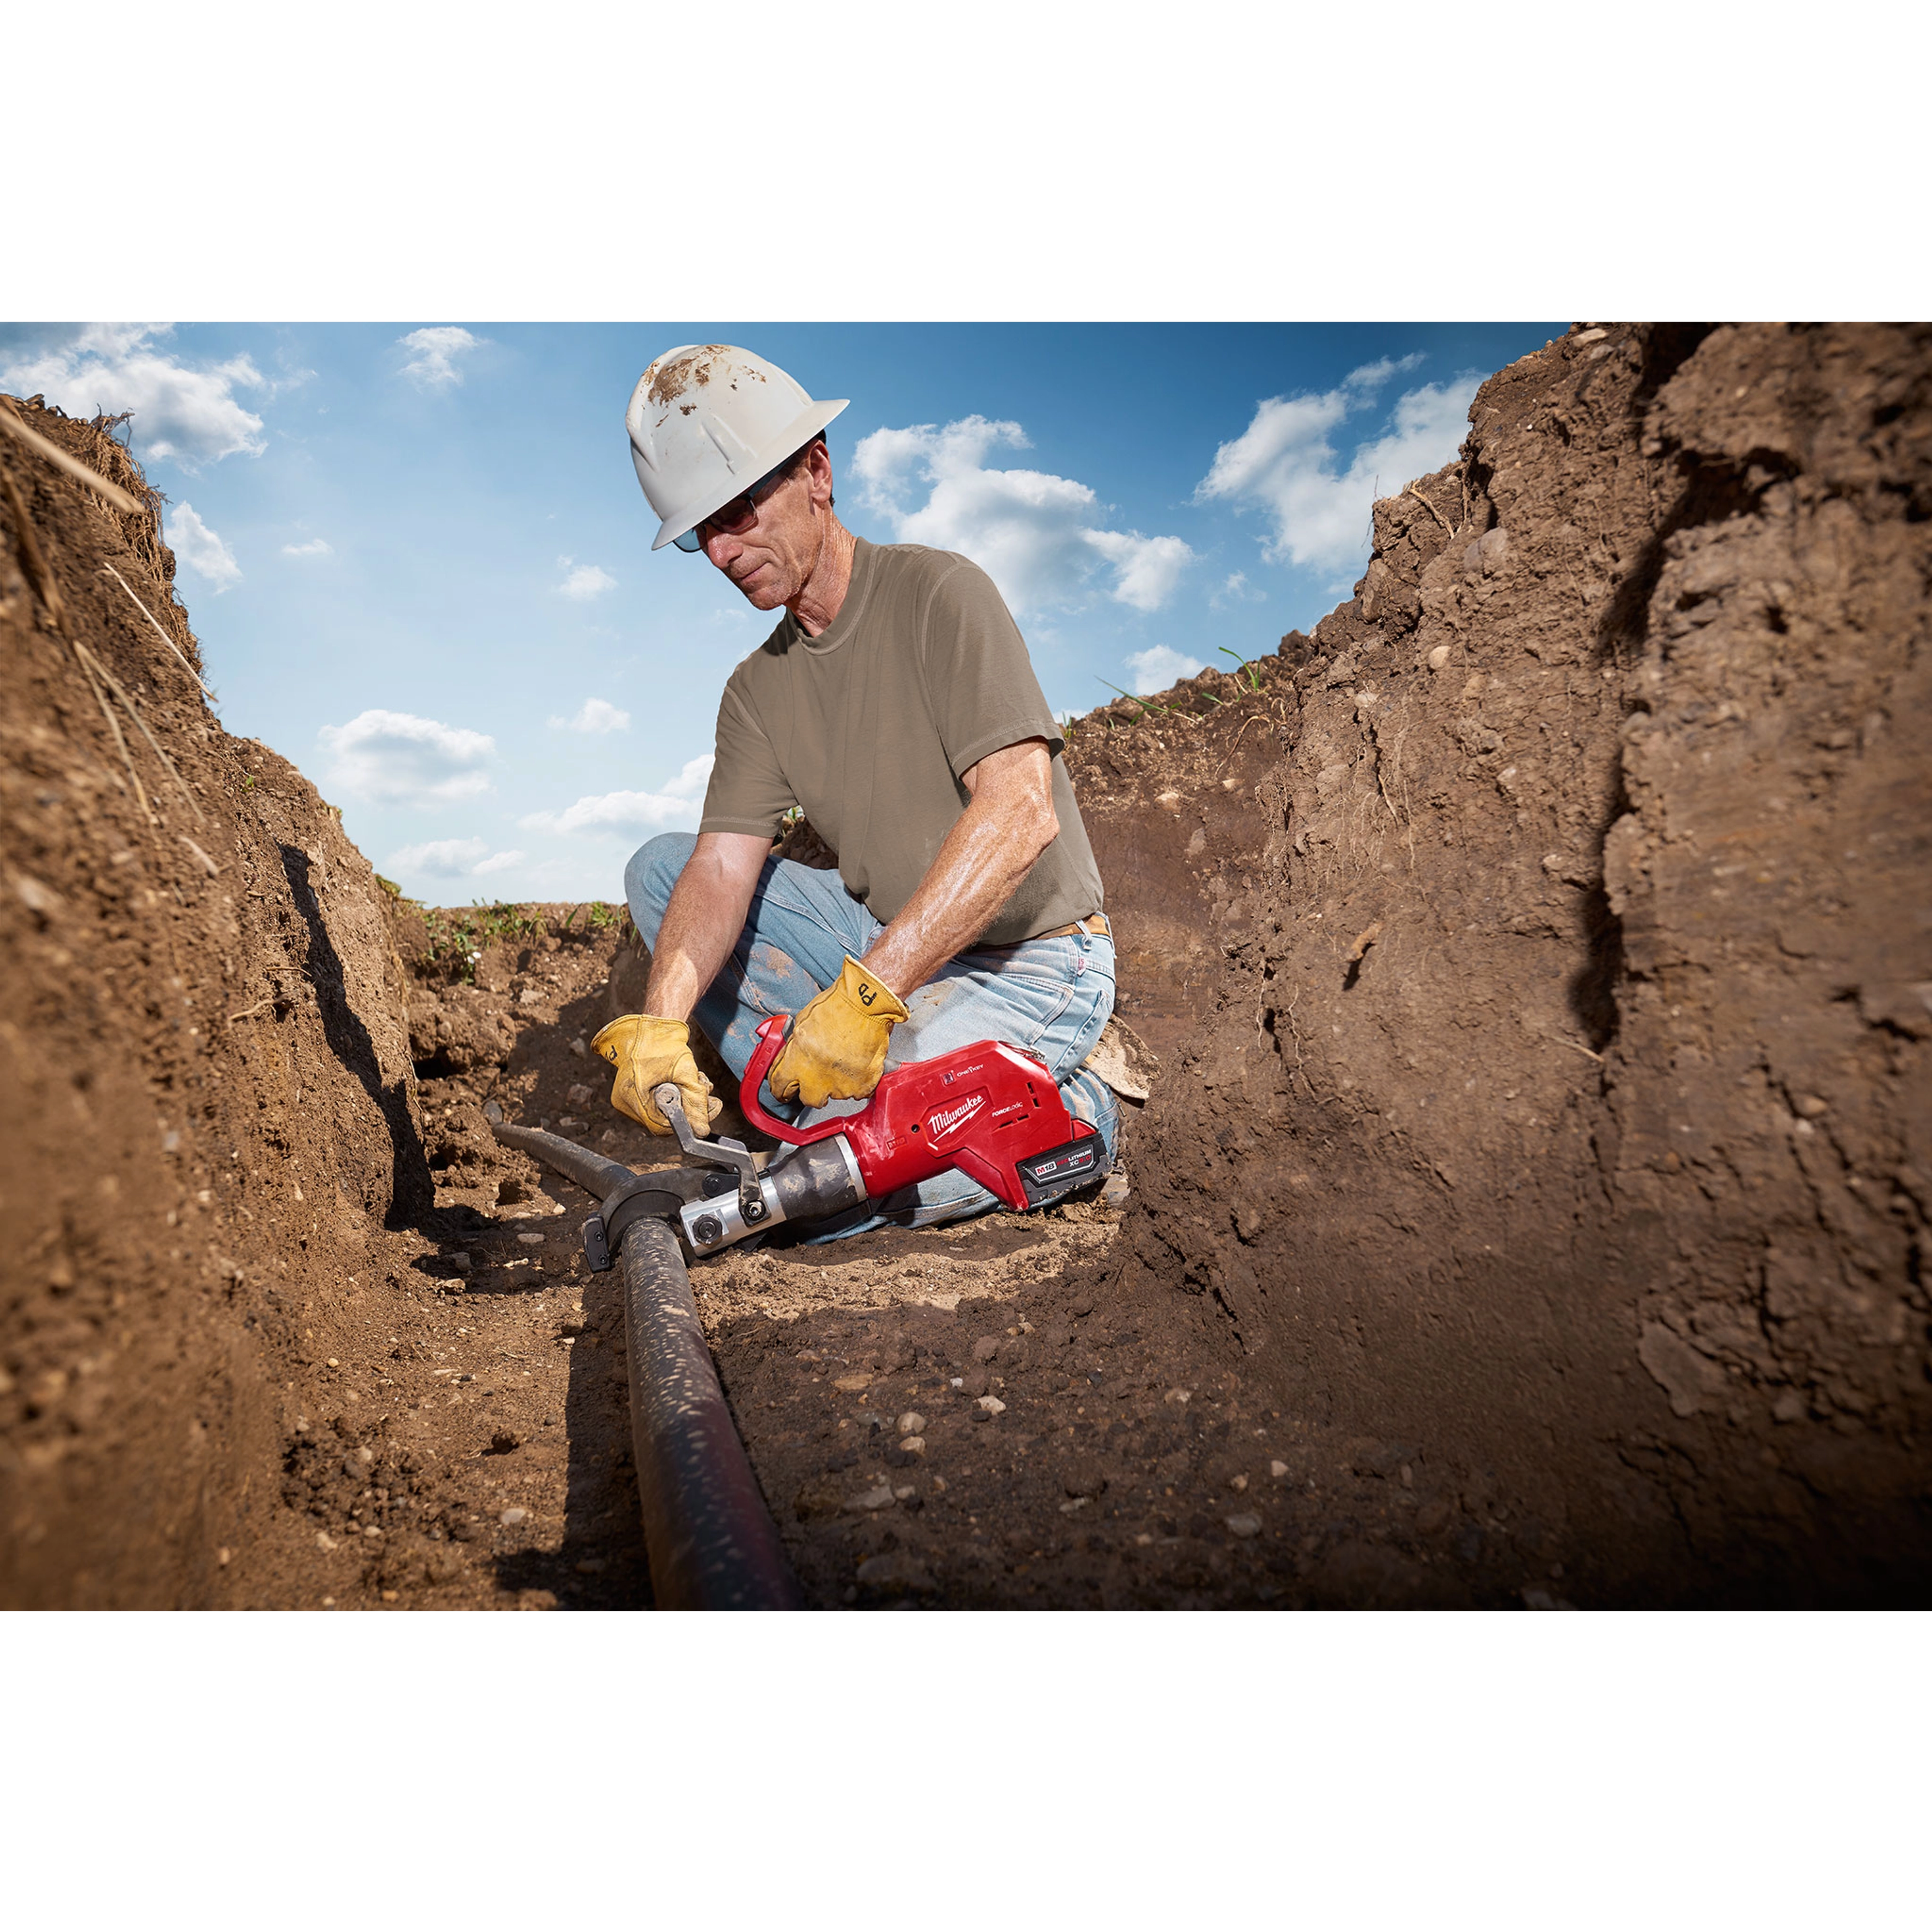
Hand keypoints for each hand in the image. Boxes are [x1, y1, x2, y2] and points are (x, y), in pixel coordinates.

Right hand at [591, 1014, 722, 1134]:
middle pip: (662, 1120)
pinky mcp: (635, 1092)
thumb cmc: (664, 1044)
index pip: (660, 1126)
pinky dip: (675, 1095)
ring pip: (662, 1112)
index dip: (685, 1123)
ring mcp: (628, 1097)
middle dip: (687, 1109)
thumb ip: (695, 1104)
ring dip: (684, 1100)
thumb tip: (702, 1130)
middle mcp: (625, 1102)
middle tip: (703, 1092)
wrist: (652, 1026)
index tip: (703, 1114)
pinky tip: (684, 1079)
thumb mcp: (686, 1074)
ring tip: (695, 1079)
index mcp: (631, 1098)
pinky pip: (658, 1103)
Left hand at [768, 957, 908, 1108]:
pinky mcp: (864, 1084)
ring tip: (843, 1061)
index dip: (781, 1088)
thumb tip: (788, 1061)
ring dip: (837, 1083)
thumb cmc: (837, 1006)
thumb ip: (793, 1048)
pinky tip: (857, 1064)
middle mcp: (818, 1077)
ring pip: (835, 1095)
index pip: (779, 1087)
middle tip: (818, 1076)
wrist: (867, 1002)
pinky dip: (857, 1082)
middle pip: (808, 1099)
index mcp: (797, 1061)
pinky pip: (858, 1092)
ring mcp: (842, 1084)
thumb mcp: (801, 1023)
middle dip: (811, 1090)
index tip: (785, 1089)